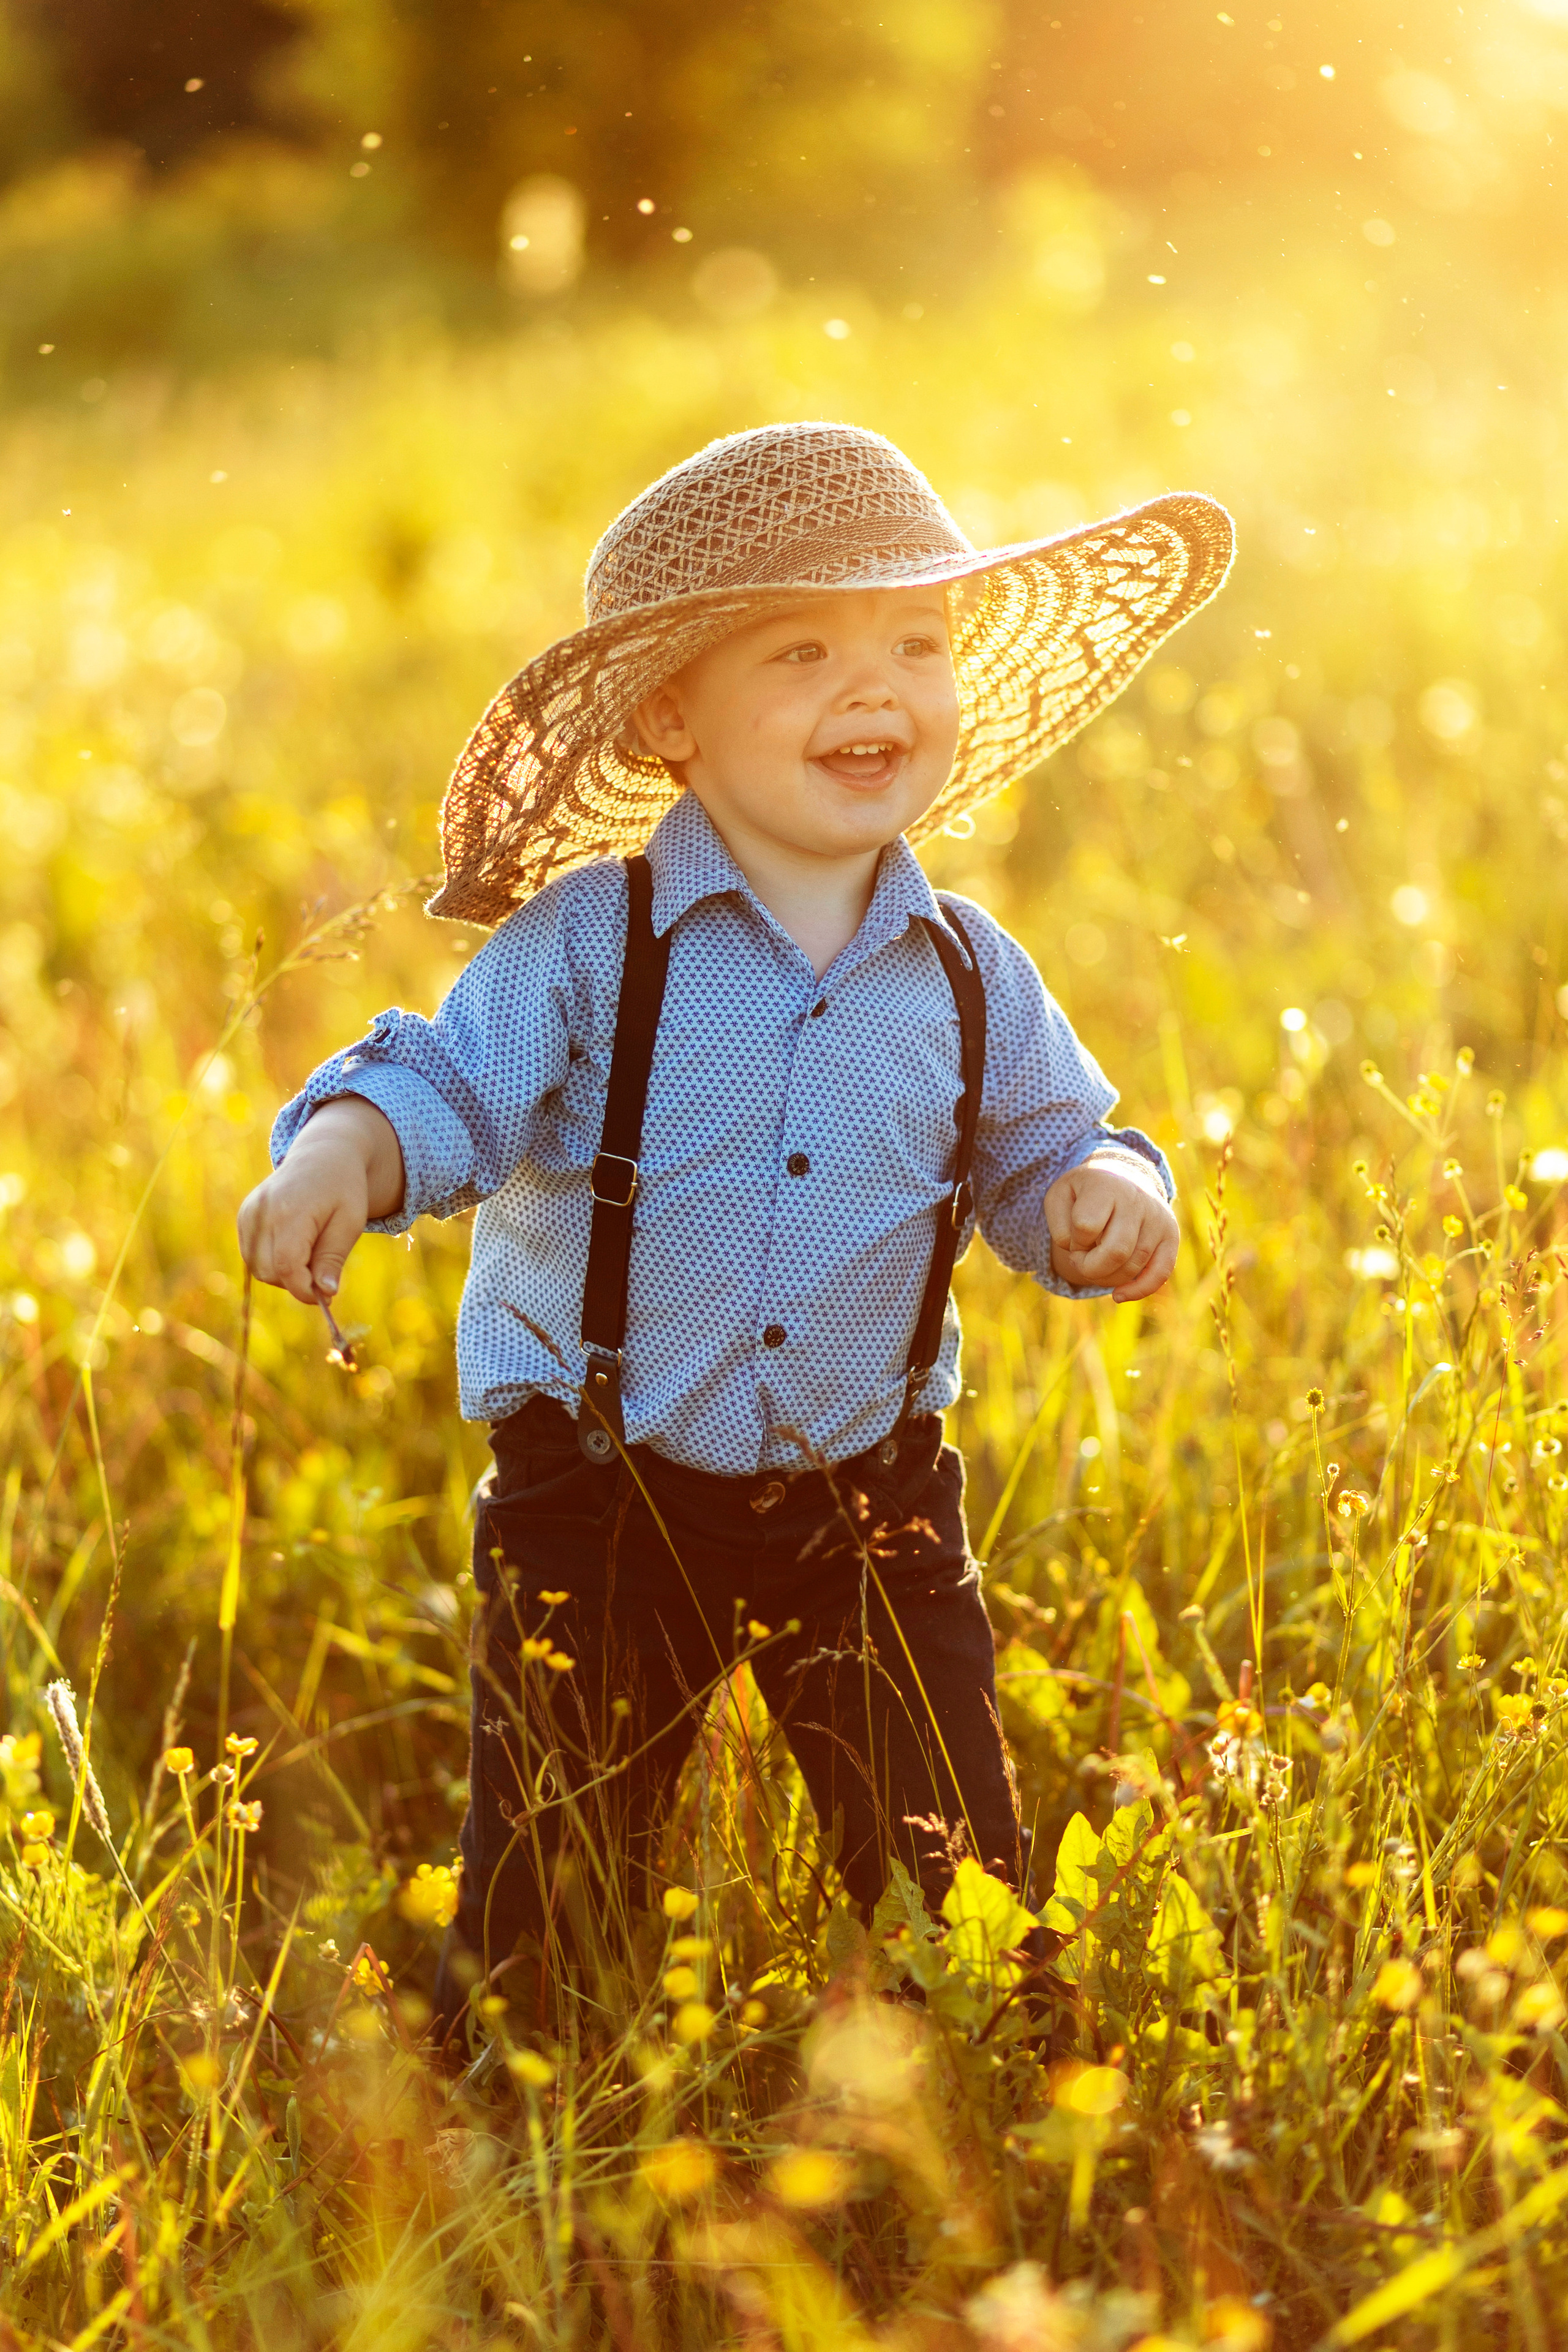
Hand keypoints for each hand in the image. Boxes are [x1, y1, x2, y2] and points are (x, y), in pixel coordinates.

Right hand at [237, 1096, 404, 1306]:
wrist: (323, 1156)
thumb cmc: (343, 1189)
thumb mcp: (350, 1222)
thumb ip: (333, 1258)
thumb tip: (324, 1292)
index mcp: (291, 1211)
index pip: (287, 1266)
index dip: (304, 1289)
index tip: (326, 1296)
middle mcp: (263, 1212)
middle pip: (270, 1271)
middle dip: (297, 1281)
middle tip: (322, 1271)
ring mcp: (249, 1213)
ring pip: (258, 1268)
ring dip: (284, 1273)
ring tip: (310, 1252)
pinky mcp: (244, 1216)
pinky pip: (252, 1255)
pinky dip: (272, 1260)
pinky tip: (294, 1243)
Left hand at [1044, 1157, 1178, 1302]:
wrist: (1120, 1176)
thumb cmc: (1084, 1193)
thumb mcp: (1058, 1198)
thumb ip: (1059, 1228)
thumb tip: (1082, 1254)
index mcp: (1106, 1185)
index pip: (1086, 1227)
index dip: (1073, 1242)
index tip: (1073, 1237)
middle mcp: (1137, 1199)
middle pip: (1115, 1252)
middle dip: (1090, 1268)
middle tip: (1081, 1260)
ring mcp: (1158, 1218)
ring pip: (1133, 1266)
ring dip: (1107, 1278)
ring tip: (1097, 1264)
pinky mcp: (1171, 1235)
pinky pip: (1160, 1273)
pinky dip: (1139, 1290)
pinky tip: (1118, 1295)